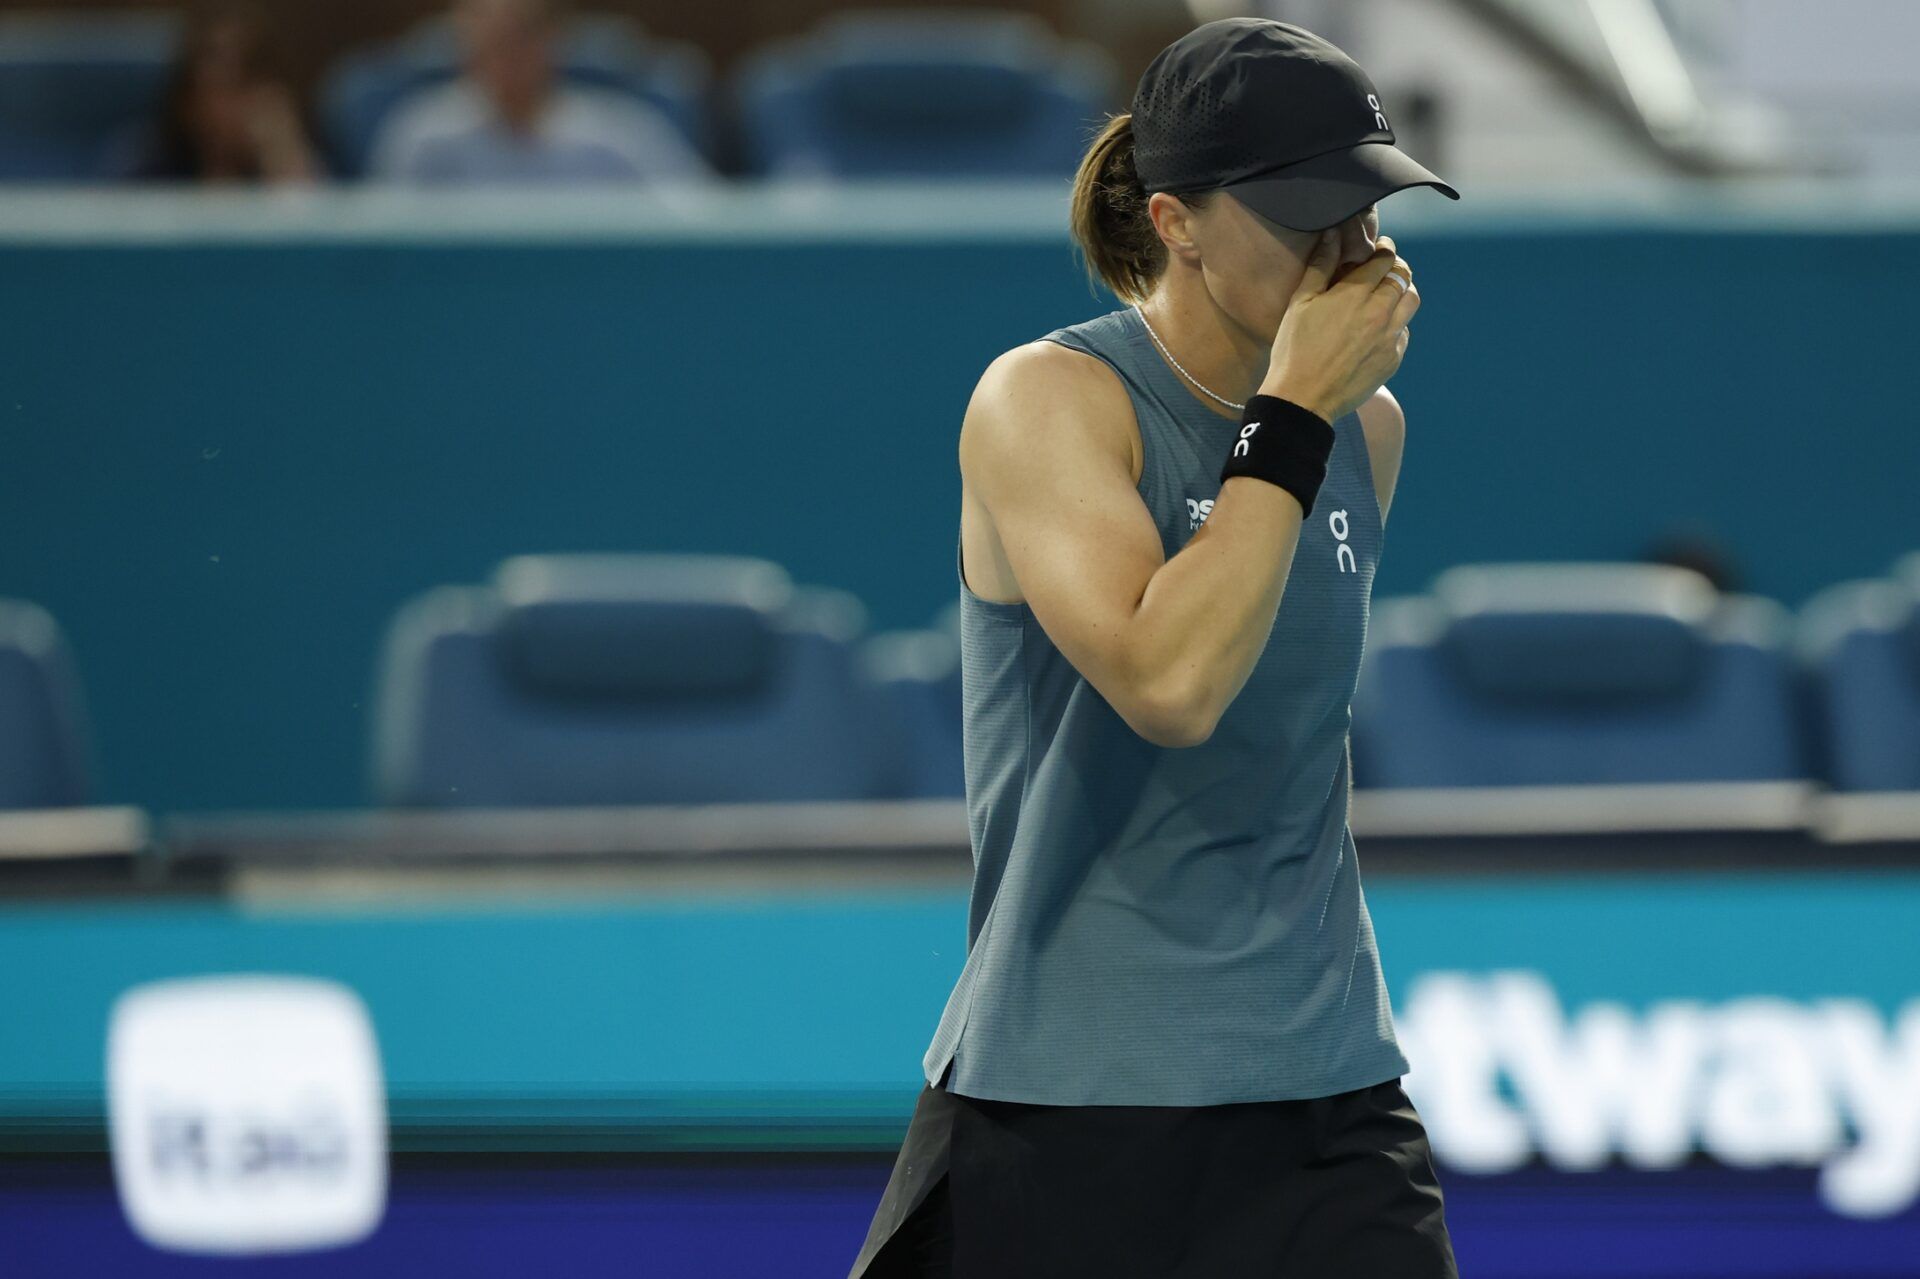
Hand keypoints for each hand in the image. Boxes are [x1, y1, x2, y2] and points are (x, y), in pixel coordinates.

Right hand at [1259, 231, 1417, 422]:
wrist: (1303, 398)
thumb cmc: (1294, 349)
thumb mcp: (1300, 302)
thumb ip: (1321, 265)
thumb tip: (1333, 235)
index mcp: (1357, 294)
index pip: (1385, 259)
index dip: (1383, 249)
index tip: (1378, 249)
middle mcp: (1380, 313)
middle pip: (1404, 277)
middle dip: (1395, 268)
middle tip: (1383, 269)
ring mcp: (1390, 338)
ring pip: (1411, 303)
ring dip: (1402, 293)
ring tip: (1386, 296)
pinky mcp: (1393, 360)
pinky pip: (1404, 332)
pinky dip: (1396, 324)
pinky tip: (1377, 329)